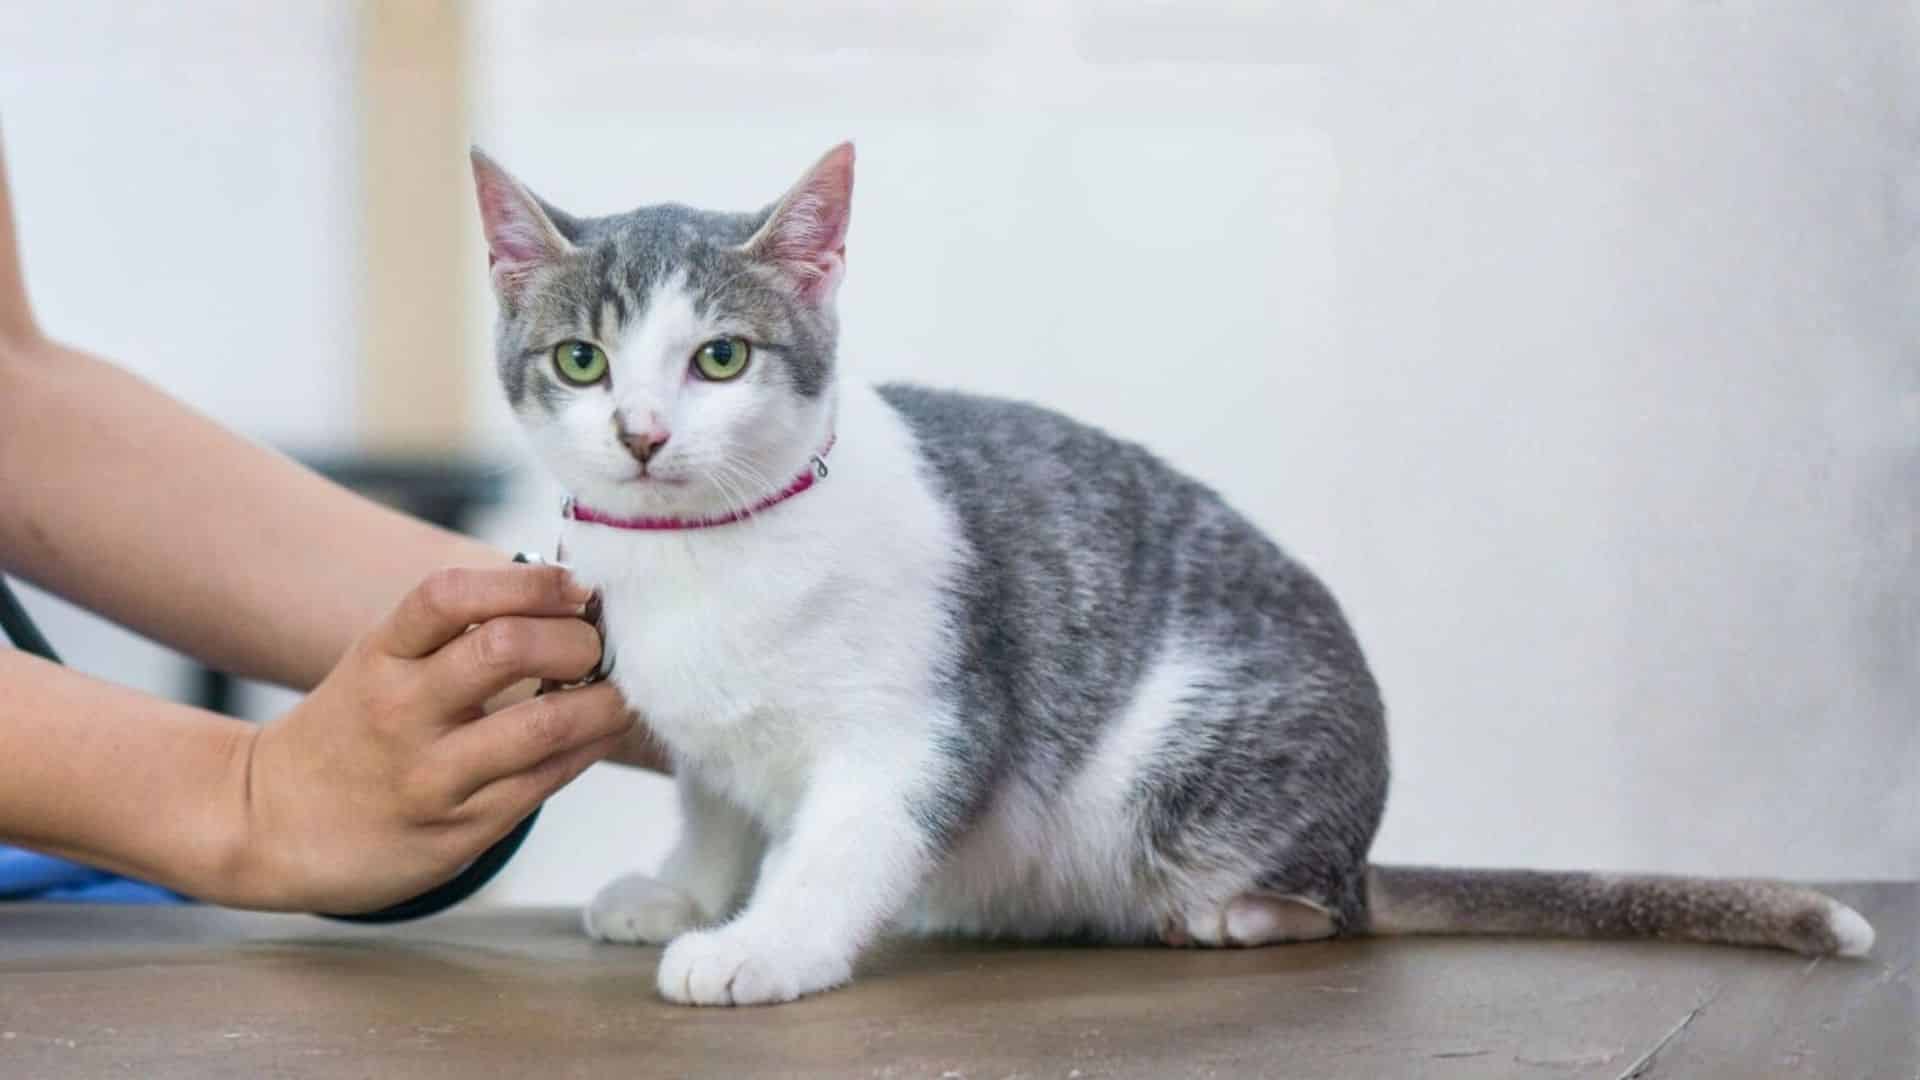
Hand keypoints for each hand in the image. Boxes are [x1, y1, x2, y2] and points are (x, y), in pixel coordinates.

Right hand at [232, 564, 631, 912]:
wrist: (270, 827)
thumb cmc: (354, 729)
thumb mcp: (382, 662)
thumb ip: (459, 631)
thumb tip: (571, 593)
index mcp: (380, 656)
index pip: (450, 594)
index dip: (527, 581)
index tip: (576, 584)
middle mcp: (400, 712)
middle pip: (506, 650)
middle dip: (575, 640)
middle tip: (598, 645)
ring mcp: (430, 777)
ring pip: (543, 727)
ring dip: (605, 701)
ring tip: (622, 689)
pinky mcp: (460, 832)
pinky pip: (545, 781)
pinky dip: (589, 748)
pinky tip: (600, 732)